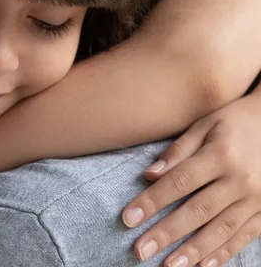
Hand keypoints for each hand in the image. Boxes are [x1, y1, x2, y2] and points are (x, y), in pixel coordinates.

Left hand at [122, 90, 260, 266]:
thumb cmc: (234, 123)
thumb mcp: (205, 125)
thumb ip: (178, 150)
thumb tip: (149, 175)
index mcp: (220, 155)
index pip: (178, 183)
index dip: (152, 202)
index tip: (128, 218)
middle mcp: (240, 180)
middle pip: (197, 211)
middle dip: (166, 233)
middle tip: (140, 250)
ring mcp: (257, 199)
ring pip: (220, 230)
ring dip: (193, 251)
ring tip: (169, 265)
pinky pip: (244, 236)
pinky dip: (223, 253)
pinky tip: (203, 266)